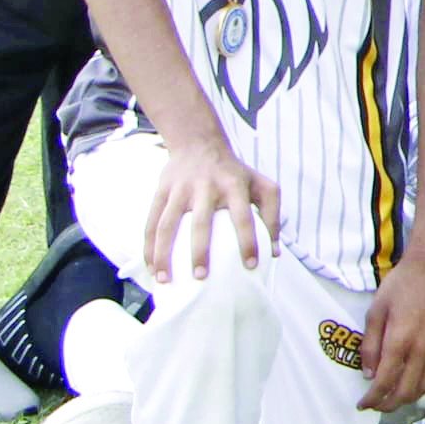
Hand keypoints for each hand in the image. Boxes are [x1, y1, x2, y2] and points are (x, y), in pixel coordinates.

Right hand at [144, 131, 278, 281]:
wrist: (199, 143)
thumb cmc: (236, 173)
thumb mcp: (262, 185)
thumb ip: (272, 215)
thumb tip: (275, 253)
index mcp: (234, 185)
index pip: (243, 216)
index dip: (248, 241)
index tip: (250, 266)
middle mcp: (206, 187)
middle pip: (201, 222)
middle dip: (200, 251)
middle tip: (201, 277)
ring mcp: (180, 189)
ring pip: (168, 224)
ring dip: (164, 253)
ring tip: (164, 280)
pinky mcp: (161, 191)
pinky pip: (151, 222)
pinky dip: (148, 246)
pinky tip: (150, 266)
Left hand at [359, 245, 424, 412]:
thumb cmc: (401, 284)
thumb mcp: (375, 311)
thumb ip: (370, 345)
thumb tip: (369, 374)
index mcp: (400, 340)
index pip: (384, 383)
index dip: (372, 399)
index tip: (363, 404)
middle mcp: (423, 349)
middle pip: (406, 391)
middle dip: (388, 404)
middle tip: (377, 404)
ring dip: (409, 397)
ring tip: (396, 396)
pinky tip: (421, 383)